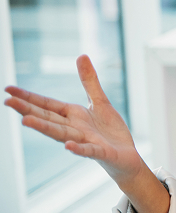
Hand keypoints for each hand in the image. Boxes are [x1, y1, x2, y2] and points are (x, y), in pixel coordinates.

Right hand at [4, 55, 144, 184]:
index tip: (7, 89)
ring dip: (45, 128)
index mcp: (73, 116)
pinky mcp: (101, 153)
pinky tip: (69, 147)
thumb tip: (81, 55)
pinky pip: (89, 151)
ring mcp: (86, 142)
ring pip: (62, 134)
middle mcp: (74, 129)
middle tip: (7, 102)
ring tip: (26, 120)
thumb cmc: (110, 131)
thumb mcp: (100, 101)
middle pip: (48, 119)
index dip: (28, 97)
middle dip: (28, 110)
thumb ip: (89, 81)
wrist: (126, 157)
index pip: (47, 105)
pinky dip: (79, 149)